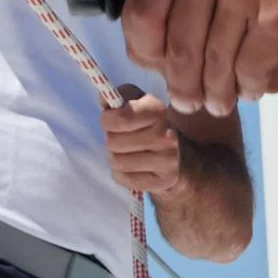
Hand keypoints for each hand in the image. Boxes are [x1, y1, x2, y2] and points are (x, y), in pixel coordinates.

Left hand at [100, 89, 188, 203]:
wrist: (173, 153)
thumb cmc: (145, 123)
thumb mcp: (134, 102)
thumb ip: (118, 96)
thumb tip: (104, 98)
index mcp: (157, 110)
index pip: (121, 118)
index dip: (107, 119)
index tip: (108, 119)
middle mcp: (166, 136)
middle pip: (113, 142)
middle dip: (111, 138)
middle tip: (120, 137)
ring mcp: (168, 161)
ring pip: (117, 162)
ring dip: (114, 156)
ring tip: (126, 151)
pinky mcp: (164, 181)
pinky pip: (123, 178)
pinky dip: (120, 173)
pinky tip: (132, 166)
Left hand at [118, 0, 277, 111]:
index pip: (144, 14)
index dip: (145, 49)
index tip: (155, 66)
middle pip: (179, 49)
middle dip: (181, 84)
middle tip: (186, 101)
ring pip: (214, 65)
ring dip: (214, 93)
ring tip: (216, 103)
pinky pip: (250, 70)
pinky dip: (248, 87)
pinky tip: (248, 90)